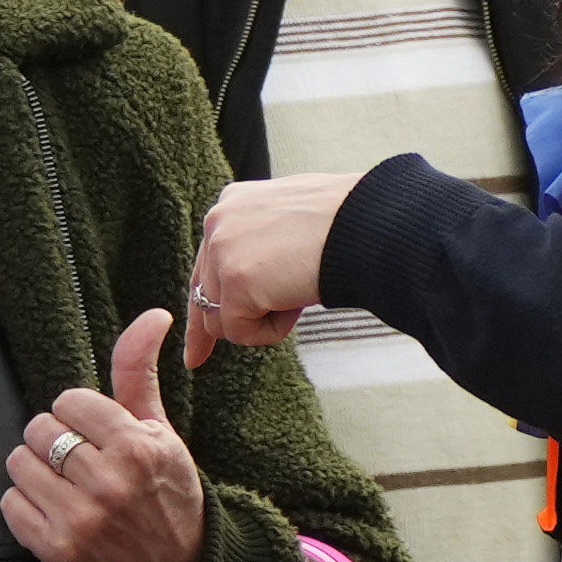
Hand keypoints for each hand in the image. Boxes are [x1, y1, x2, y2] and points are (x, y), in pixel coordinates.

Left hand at [1, 312, 214, 561]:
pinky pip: (10, 506)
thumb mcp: (161, 431)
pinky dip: (26, 506)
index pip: (69, 401)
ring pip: (20, 465)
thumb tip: (154, 315)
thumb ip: (140, 372)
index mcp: (137, 447)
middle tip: (78, 460)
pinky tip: (55, 510)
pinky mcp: (58, 551)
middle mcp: (109, 483)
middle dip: (55, 440)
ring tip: (66, 485)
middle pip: (39, 430)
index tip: (95, 434)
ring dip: (37, 471)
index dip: (79, 415)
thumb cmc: (168, 496)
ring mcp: (81, 520)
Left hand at [178, 170, 352, 361]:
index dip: (203, 306)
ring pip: (222, 321)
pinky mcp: (237, 281)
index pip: (205, 265)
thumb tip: (254, 279)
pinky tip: (297, 305)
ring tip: (298, 294)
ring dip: (262, 321)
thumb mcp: (290, 223)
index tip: (195, 347)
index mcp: (232, 204)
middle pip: (205, 297)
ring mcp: (224, 250)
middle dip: (220, 326)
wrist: (367, 223)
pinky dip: (272, 331)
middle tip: (200, 358)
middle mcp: (218, 222)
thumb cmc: (346, 222)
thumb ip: (261, 244)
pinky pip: (242, 333)